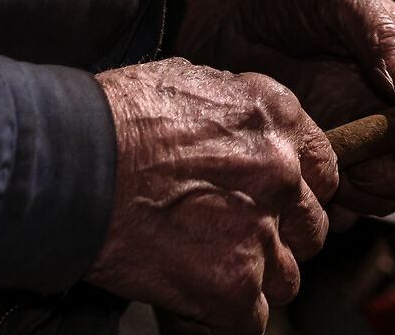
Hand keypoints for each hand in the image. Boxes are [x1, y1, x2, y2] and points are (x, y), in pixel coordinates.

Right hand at [86, 58, 335, 333]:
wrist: (70, 165)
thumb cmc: (115, 119)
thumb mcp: (193, 84)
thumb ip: (240, 114)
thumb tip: (252, 134)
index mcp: (277, 119)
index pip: (324, 168)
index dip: (298, 190)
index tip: (274, 200)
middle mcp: (281, 173)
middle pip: (312, 225)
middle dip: (280, 235)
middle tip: (235, 234)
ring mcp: (259, 233)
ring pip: (288, 277)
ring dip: (255, 277)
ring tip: (208, 265)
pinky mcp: (231, 287)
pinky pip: (253, 319)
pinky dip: (225, 314)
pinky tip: (194, 294)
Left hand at [179, 0, 394, 216]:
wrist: (217, 9)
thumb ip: (382, 35)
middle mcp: (392, 107)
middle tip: (360, 164)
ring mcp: (357, 136)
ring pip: (389, 193)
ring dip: (366, 193)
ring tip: (325, 164)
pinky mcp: (320, 161)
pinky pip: (343, 206)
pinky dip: (331, 205)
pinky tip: (302, 176)